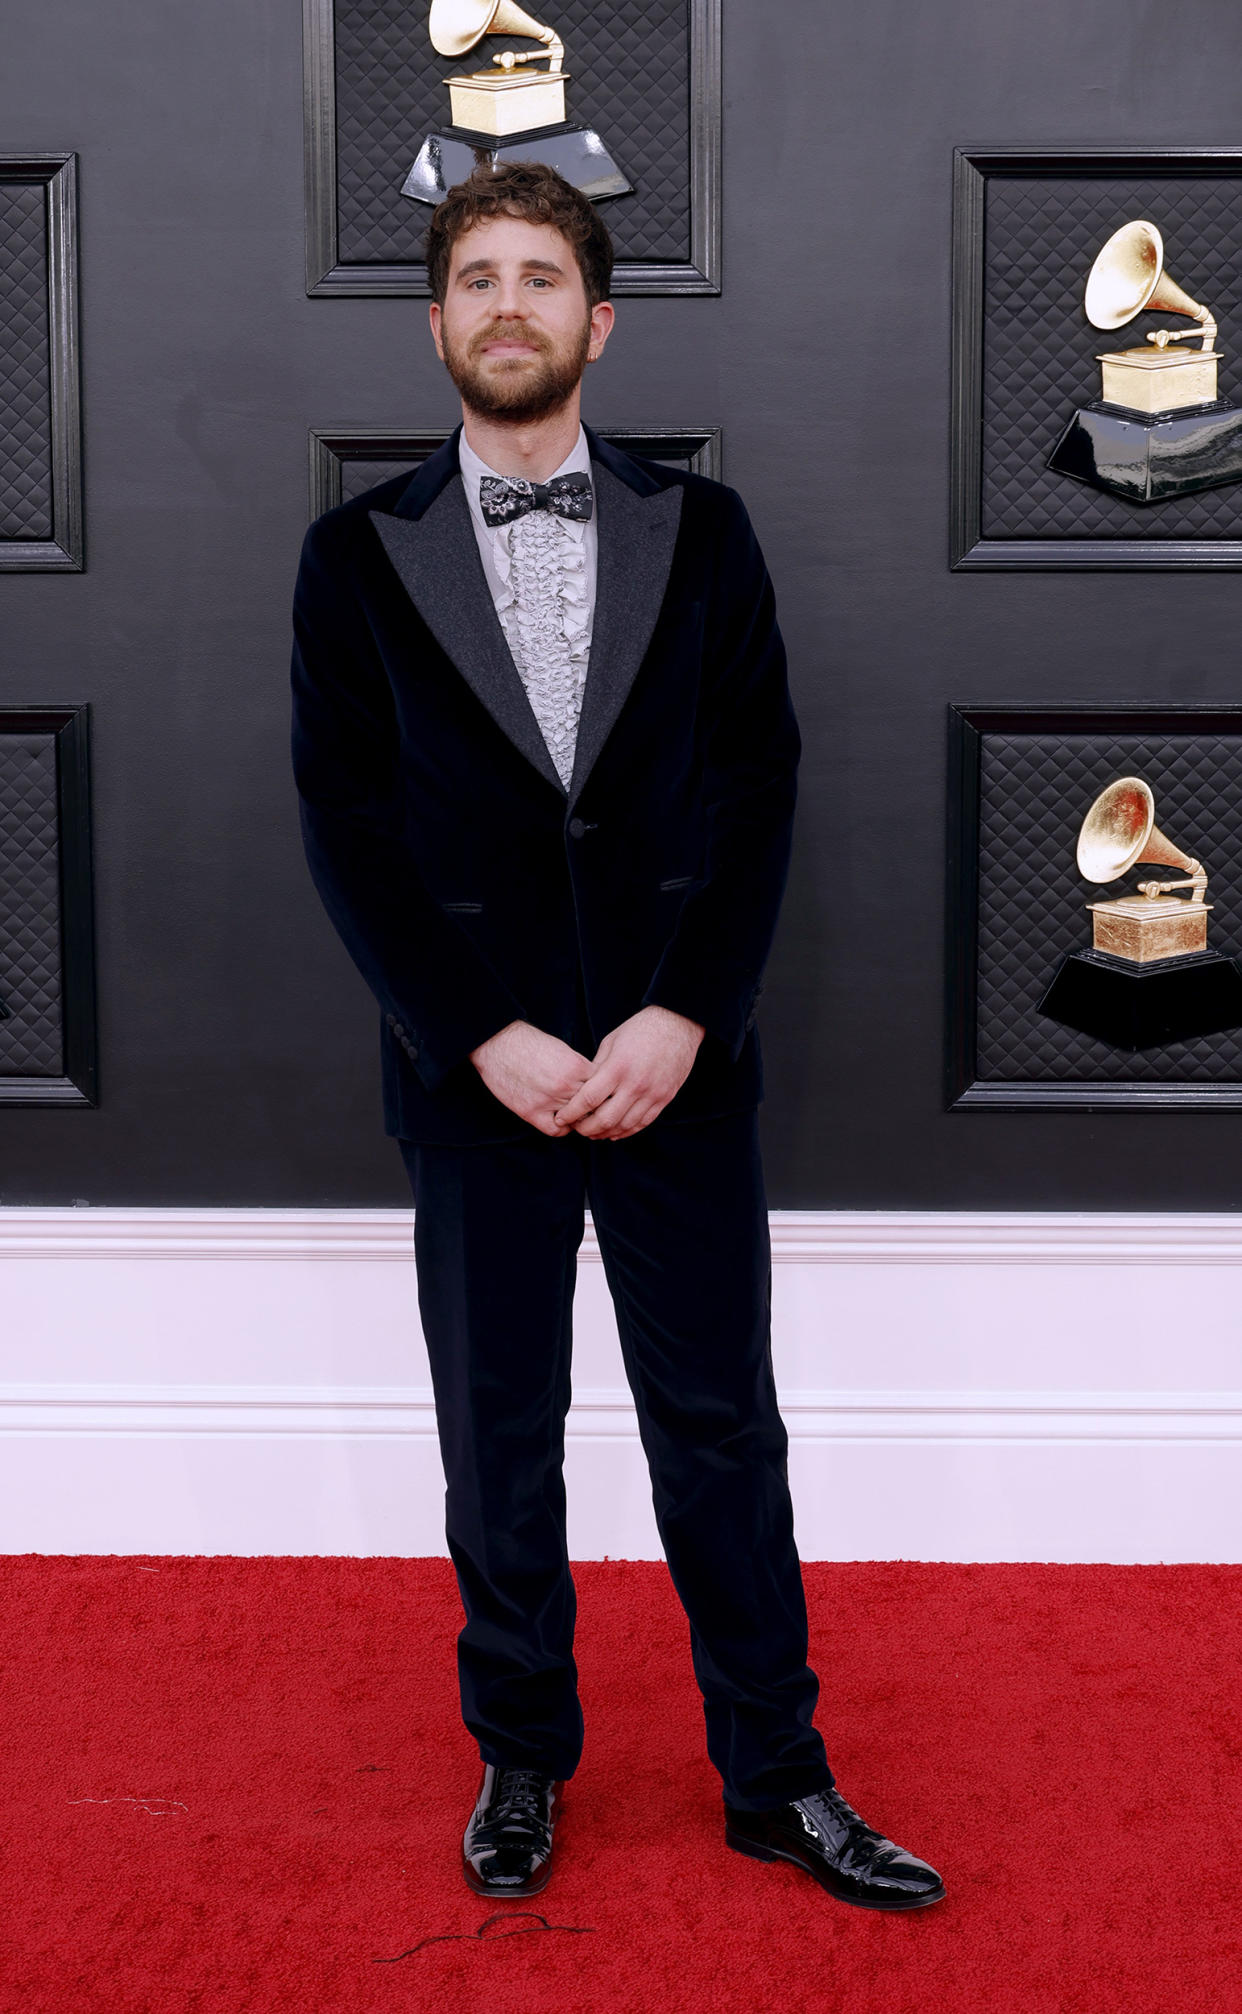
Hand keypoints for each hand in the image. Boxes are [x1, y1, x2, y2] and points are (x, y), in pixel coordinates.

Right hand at [469, 1020, 594, 1137]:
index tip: (599, 1094)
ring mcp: (549, 1100)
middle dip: (592, 1107)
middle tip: (589, 1108)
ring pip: (576, 1119)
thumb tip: (593, 1083)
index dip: (602, 1092)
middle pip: (592, 1106)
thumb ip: (579, 1068)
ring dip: (576, 1117)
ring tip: (573, 1112)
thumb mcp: (563, 1049)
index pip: (603, 1087)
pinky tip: (559, 1120)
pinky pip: (556, 1130)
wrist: (498, 1043)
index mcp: (577, 1067)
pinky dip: (561, 1128)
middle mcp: (566, 1085)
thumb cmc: (529, 1042)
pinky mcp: (531, 1111)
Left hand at [552, 1005, 704, 1140]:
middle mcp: (635, 1084)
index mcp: (618, 1067)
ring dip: (605, 1133)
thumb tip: (583, 1089)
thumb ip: (597, 1068)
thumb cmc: (640, 1029)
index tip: (560, 1118)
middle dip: (586, 1129)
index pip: (589, 1099)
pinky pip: (643, 1123)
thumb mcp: (611, 1042)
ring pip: (624, 1125)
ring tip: (593, 1133)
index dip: (572, 1113)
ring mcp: (652, 1093)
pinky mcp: (664, 1098)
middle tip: (576, 1129)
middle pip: (605, 1119)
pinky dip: (626, 1131)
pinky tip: (614, 1133)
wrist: (677, 1024)